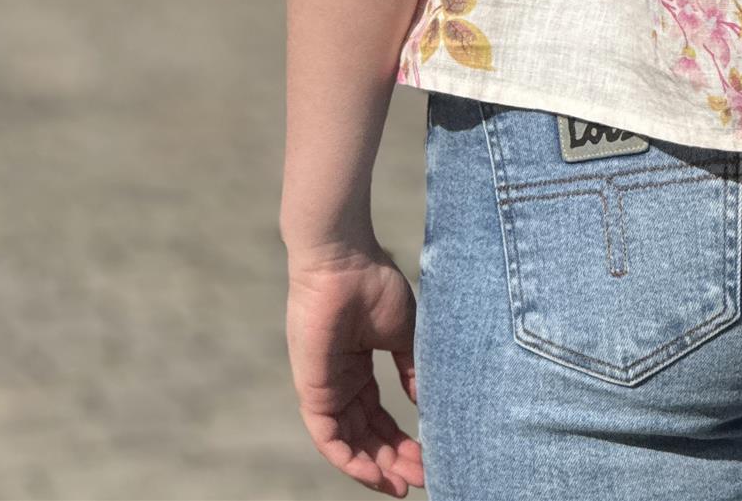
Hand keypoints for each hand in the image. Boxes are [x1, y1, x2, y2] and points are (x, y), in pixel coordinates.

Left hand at [286, 244, 424, 494]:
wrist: (345, 262)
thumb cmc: (374, 285)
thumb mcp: (404, 333)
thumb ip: (412, 369)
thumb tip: (424, 404)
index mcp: (360, 368)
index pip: (379, 417)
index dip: (402, 440)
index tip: (427, 456)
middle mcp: (341, 384)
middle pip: (367, 435)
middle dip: (394, 460)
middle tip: (422, 477)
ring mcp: (326, 389)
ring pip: (349, 443)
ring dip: (376, 467)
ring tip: (404, 484)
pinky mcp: (313, 392)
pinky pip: (328, 439)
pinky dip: (350, 461)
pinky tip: (376, 474)